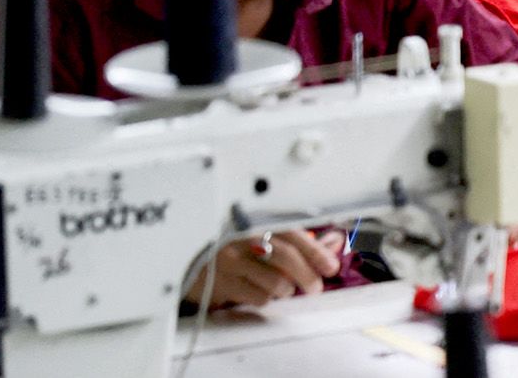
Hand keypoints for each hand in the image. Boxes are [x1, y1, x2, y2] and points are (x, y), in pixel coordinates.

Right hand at [187, 229, 342, 308]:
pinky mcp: (221, 281)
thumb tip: (334, 241)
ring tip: (279, 288)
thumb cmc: (226, 247)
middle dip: (308, 276)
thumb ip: (298, 240)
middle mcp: (239, 235)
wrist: (184, 262)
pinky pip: (259, 297)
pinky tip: (255, 290)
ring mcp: (228, 258)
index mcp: (250, 219)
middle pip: (286, 256)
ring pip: (276, 281)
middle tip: (314, 287)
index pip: (290, 232)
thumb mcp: (260, 237)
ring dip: (285, 290)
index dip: (315, 251)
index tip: (329, 266)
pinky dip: (265, 298)